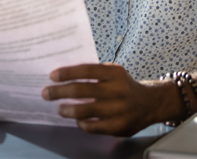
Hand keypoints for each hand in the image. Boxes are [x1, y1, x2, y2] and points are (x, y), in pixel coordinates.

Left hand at [41, 63, 158, 135]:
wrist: (150, 103)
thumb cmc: (123, 85)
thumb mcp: (112, 72)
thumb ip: (92, 73)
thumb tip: (62, 76)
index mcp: (115, 73)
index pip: (86, 70)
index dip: (67, 73)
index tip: (52, 76)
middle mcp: (118, 90)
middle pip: (81, 90)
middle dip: (59, 92)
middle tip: (46, 93)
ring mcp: (120, 110)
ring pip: (85, 110)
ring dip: (67, 110)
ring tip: (59, 109)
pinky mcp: (120, 126)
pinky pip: (93, 127)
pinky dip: (81, 123)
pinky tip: (77, 119)